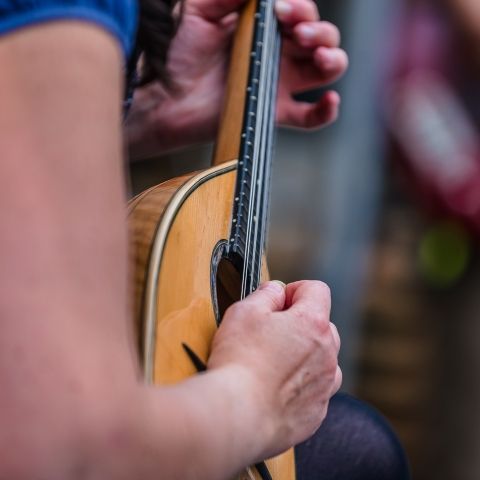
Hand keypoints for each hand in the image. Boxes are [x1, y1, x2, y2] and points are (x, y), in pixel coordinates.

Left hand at [125, 0, 347, 158]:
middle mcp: (276, 52)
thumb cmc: (178, 53)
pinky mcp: (275, 113)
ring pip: (325, 69)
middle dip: (319, 30)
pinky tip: (329, 99)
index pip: (300, 10)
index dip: (300, 7)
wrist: (164, 98)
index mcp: (262, 25)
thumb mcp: (198, 10)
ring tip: (318, 55)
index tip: (281, 10)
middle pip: (321, 36)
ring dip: (332, 57)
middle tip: (298, 31)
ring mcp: (279, 82)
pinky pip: (310, 116)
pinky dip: (326, 110)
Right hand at [207, 280, 341, 457]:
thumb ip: (266, 294)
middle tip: (270, 331)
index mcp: (313, 323)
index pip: (317, 290)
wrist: (237, 414)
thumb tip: (276, 291)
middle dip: (300, 323)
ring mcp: (324, 385)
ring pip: (323, 359)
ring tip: (274, 362)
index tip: (278, 300)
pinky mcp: (316, 413)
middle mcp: (327, 353)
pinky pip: (315, 390)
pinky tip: (274, 388)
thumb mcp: (244, 311)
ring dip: (305, 355)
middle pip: (322, 325)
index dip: (295, 290)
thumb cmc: (239, 361)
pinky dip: (300, 386)